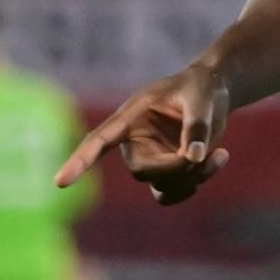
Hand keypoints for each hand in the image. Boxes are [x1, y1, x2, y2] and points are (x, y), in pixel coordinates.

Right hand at [55, 63, 232, 205]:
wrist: (214, 91)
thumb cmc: (200, 87)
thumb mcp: (200, 98)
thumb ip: (196, 126)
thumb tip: (192, 157)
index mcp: (130, 116)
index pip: (99, 140)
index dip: (80, 160)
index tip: (60, 182)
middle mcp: (134, 141)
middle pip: (142, 171)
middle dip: (175, 169)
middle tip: (203, 155)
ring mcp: (150, 159)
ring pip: (161, 187)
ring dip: (192, 177)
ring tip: (218, 154)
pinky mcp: (166, 172)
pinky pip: (174, 192)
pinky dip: (198, 181)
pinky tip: (218, 159)